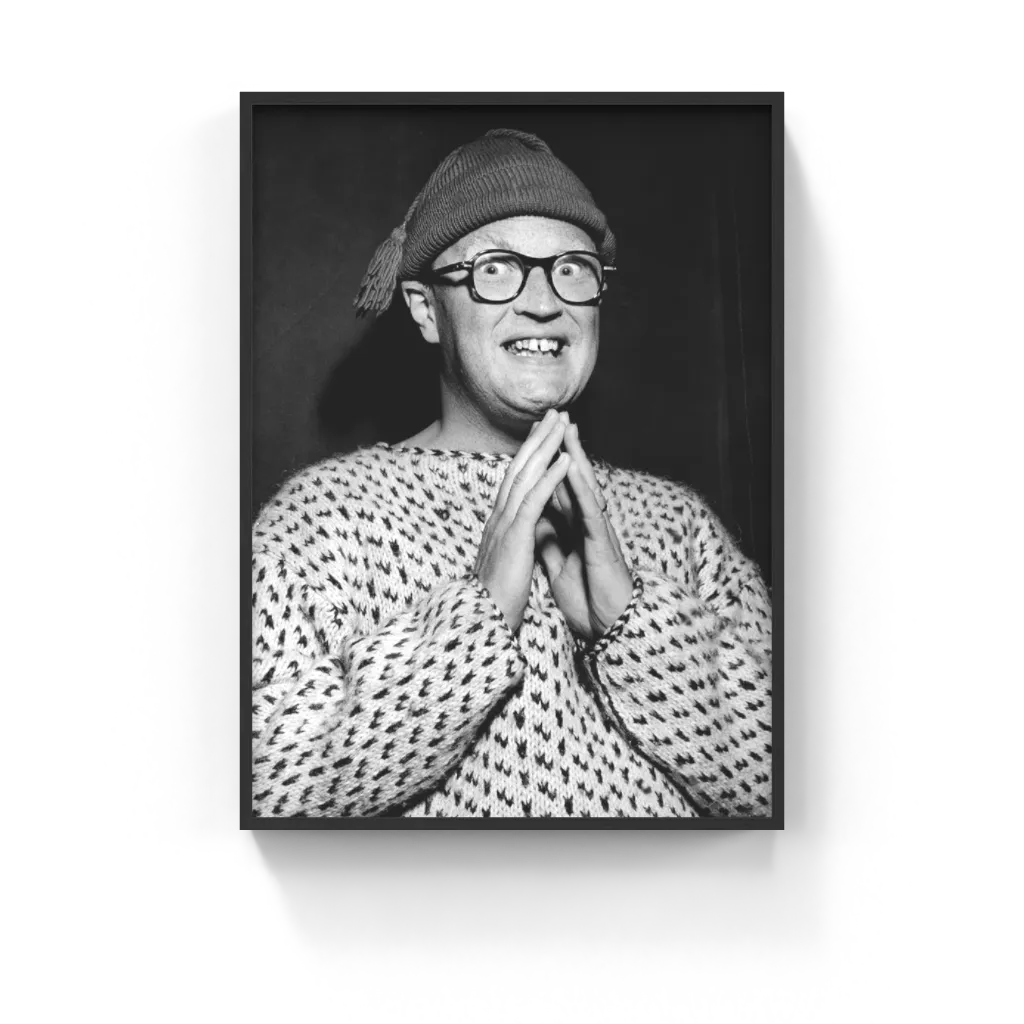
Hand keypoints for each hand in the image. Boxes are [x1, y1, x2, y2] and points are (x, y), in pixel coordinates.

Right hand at [474, 409, 570, 632]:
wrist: (484, 620)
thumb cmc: (496, 597)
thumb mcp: (508, 560)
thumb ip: (516, 540)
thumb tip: (524, 530)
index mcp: (499, 522)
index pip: (515, 478)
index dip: (529, 453)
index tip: (543, 431)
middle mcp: (499, 515)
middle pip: (520, 467)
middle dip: (539, 438)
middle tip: (555, 412)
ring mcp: (505, 523)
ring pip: (526, 475)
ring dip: (545, 447)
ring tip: (563, 423)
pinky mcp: (516, 536)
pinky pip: (534, 500)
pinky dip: (550, 478)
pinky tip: (565, 460)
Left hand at [535, 419, 632, 640]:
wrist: (608, 628)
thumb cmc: (588, 601)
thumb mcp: (558, 569)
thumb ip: (550, 545)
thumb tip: (536, 526)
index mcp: (573, 530)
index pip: (558, 489)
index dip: (546, 464)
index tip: (534, 438)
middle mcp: (586, 525)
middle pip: (573, 479)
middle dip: (564, 448)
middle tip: (555, 417)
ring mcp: (596, 532)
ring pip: (586, 488)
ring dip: (577, 458)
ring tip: (569, 430)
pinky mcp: (603, 544)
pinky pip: (592, 513)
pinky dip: (583, 491)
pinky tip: (575, 472)